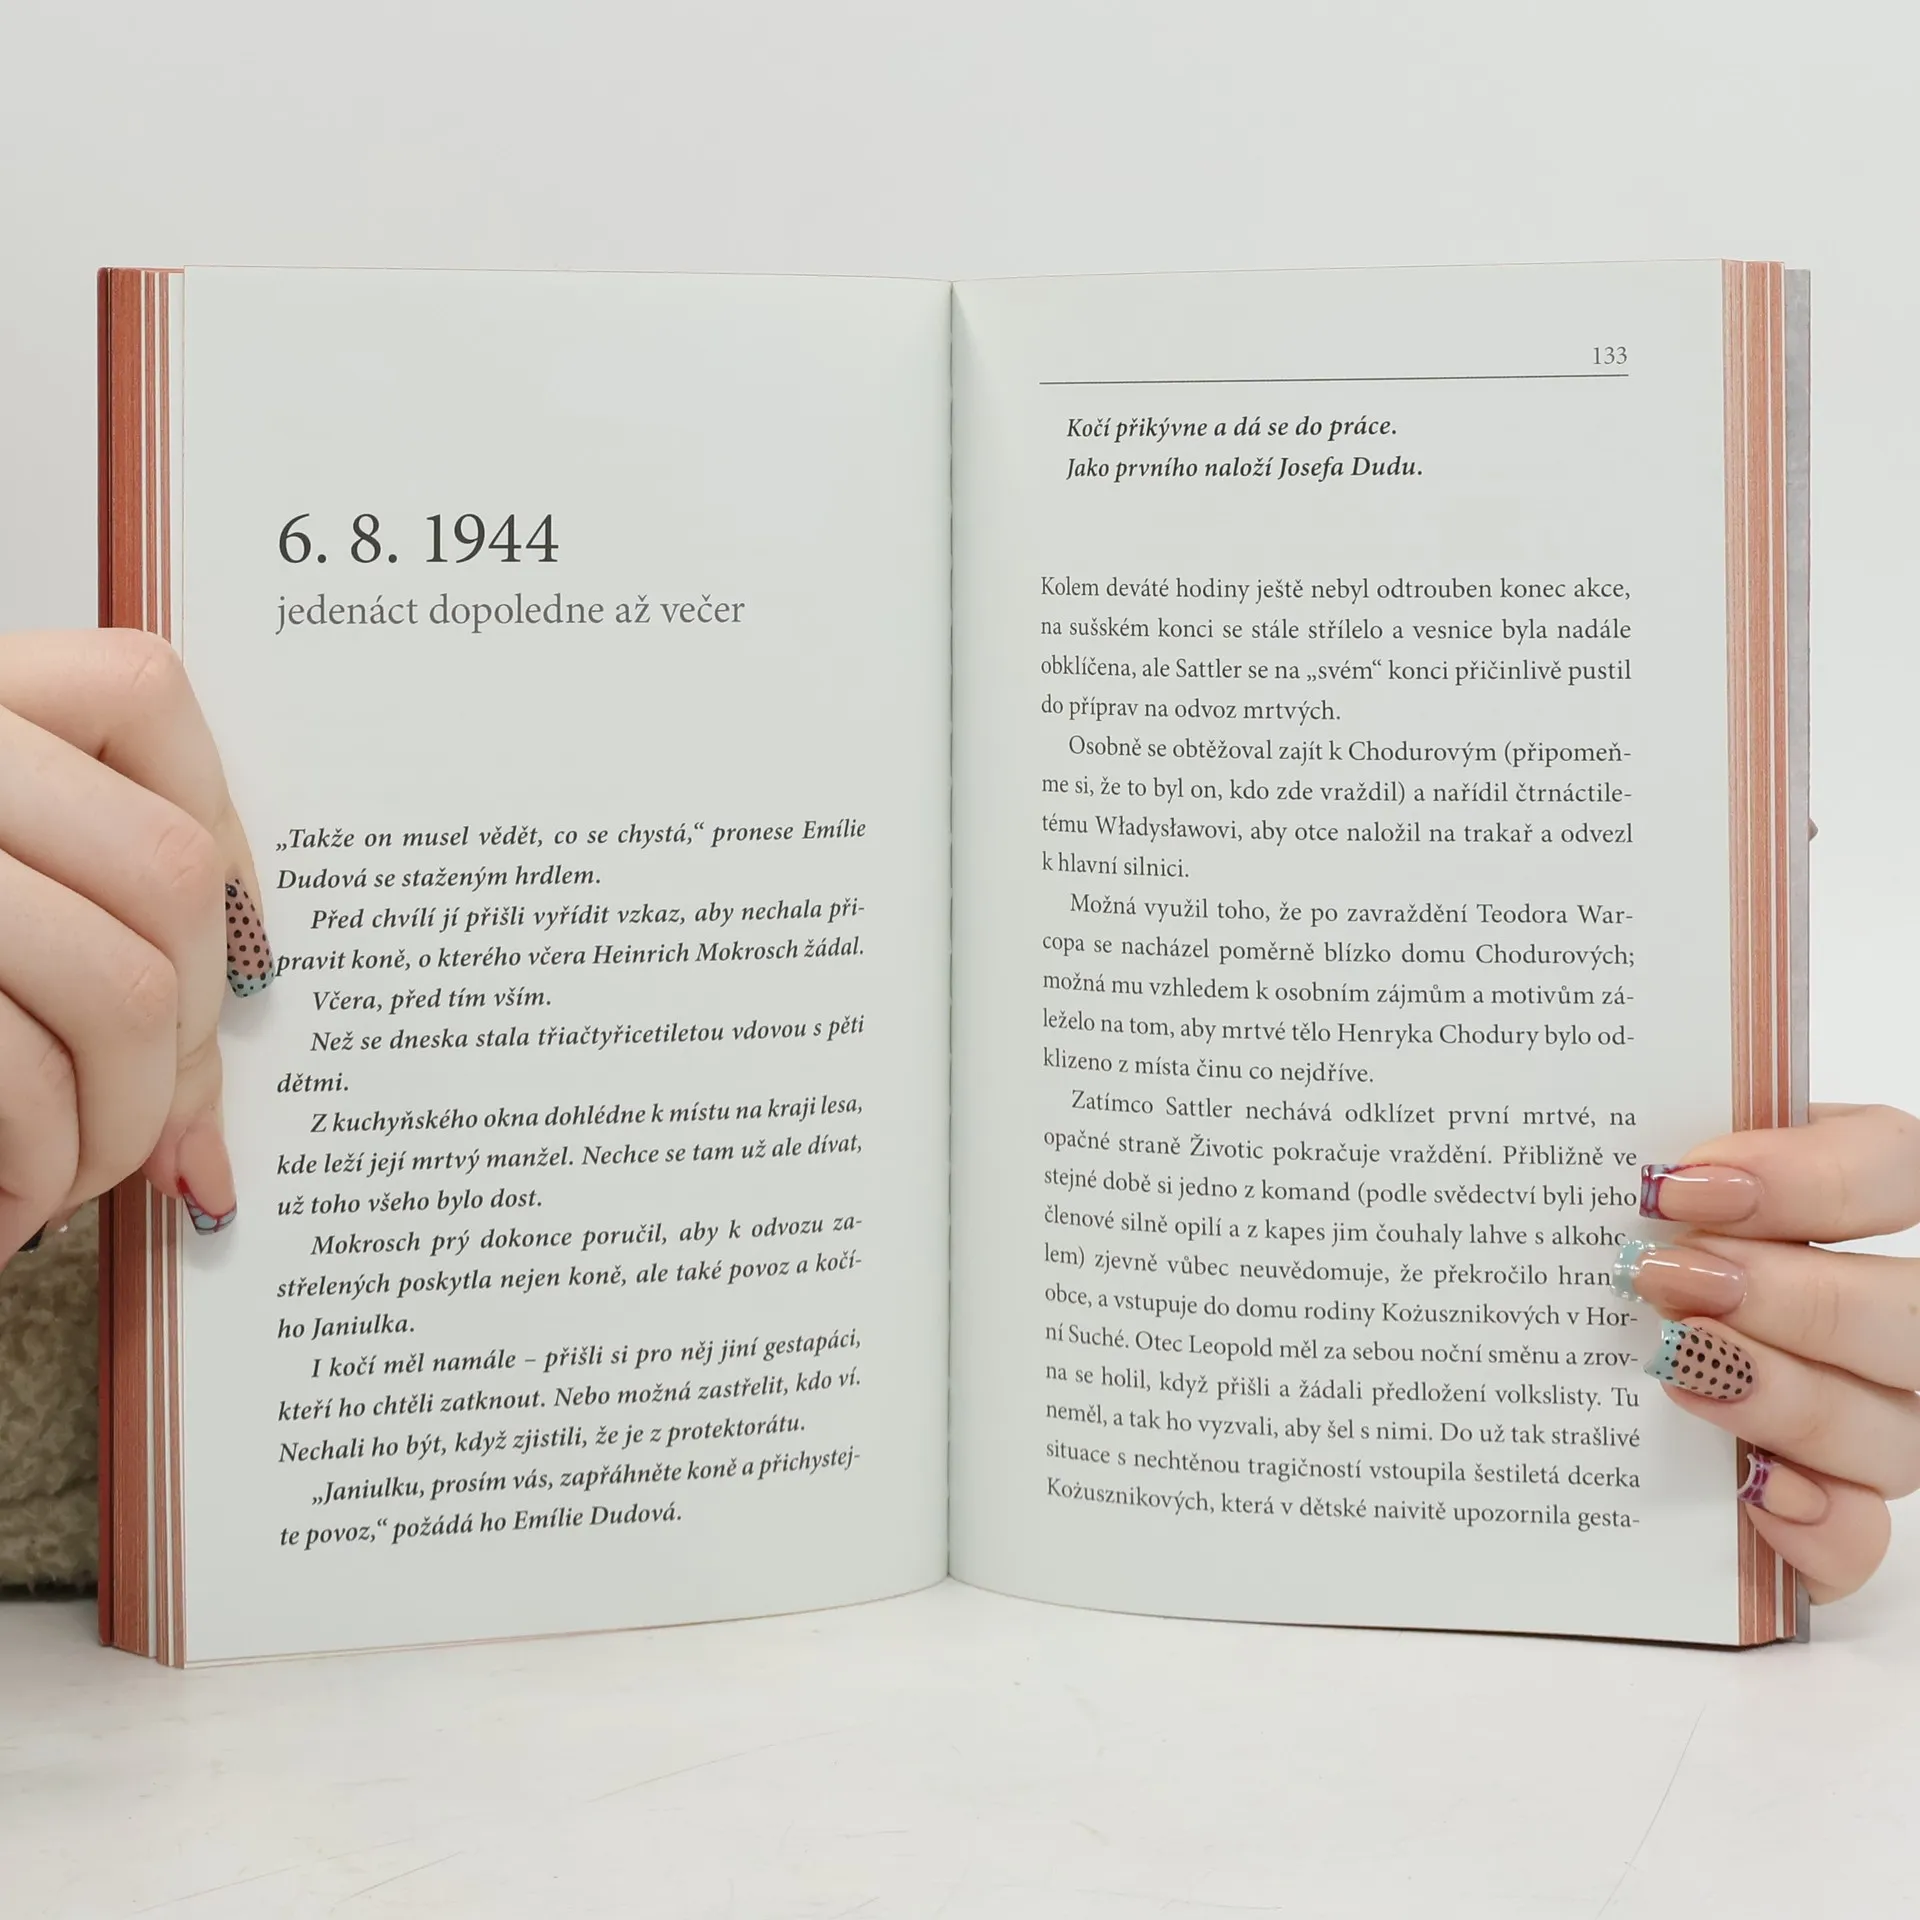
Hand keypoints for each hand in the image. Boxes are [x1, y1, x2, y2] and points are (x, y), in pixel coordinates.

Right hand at [0, 628, 271, 1258]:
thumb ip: (74, 954)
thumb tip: (205, 1143)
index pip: (144, 691)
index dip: (222, 843)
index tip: (225, 973)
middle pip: (167, 869)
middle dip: (187, 1036)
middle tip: (143, 1129)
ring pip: (118, 985)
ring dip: (118, 1127)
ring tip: (65, 1185)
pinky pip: (8, 1067)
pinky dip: (35, 1170)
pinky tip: (4, 1215)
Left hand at [1621, 1104, 1919, 1601]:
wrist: (1544, 1394)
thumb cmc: (1610, 1259)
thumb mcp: (1635, 1206)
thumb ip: (1661, 1182)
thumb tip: (1637, 1175)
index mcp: (1841, 1206)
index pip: (1892, 1164)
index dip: (1810, 1175)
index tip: (1682, 1188)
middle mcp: (1879, 1319)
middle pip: (1908, 1310)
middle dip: (1792, 1296)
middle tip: (1669, 1283)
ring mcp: (1867, 1423)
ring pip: (1894, 1429)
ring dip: (1788, 1398)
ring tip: (1675, 1366)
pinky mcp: (1828, 1518)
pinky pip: (1861, 1535)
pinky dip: (1816, 1520)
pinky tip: (1751, 1488)